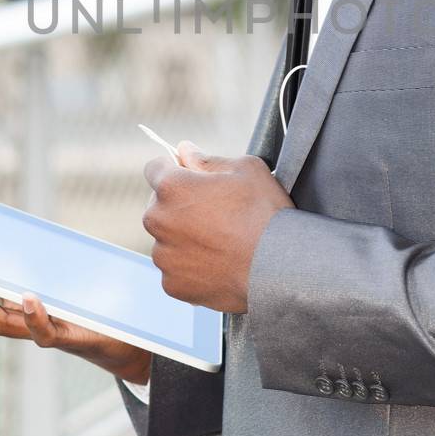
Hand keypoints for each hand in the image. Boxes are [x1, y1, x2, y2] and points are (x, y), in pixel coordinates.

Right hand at [0, 262, 151, 385]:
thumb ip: (37, 253)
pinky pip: (45, 329)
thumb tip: (12, 219)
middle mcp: (16, 320)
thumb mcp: (59, 272)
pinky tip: (26, 297)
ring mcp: (38, 330)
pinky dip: (34, 314)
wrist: (123, 339)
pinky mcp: (66, 337)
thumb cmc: (87, 301)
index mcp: (9, 302)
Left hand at [141, 140, 292, 312]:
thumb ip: (207, 158)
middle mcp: (158, 221)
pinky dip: (191, 267)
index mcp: (171, 187)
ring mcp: (164, 256)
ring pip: (166, 240)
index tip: (189, 178)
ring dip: (183, 238)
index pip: (154, 168)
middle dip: (179, 206)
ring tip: (220, 242)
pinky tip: (217, 263)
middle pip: (159, 206)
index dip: (173, 170)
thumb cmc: (265, 214)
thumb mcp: (246, 169)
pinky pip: (175, 269)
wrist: (280, 269)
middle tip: (214, 213)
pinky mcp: (172, 284)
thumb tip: (184, 151)